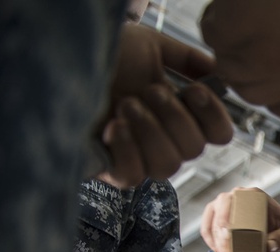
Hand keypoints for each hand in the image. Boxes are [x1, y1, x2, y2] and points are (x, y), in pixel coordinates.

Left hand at [101, 24, 233, 186]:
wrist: (60, 63)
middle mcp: (165, 141)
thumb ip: (188, 59)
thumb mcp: (150, 47)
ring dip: (150, 131)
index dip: (213, 116)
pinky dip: (127, 150)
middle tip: (148, 91)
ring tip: (126, 104)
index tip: (194, 90)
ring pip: (168, 165)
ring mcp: (140, 158)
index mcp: (180, 115)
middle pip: (195, 149)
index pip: (219, 134)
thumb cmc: (104, 55)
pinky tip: (114, 127)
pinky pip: (133, 176)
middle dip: (174, 117)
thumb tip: (218, 72)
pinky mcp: (112, 170)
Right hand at [200, 0, 279, 126]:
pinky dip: (216, 16)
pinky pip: (212, 36)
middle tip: (253, 28)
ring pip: (228, 68)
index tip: (272, 69)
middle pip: (254, 95)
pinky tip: (237, 1)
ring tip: (248, 8)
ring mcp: (269, 55)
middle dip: (245, 65)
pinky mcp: (238, 31)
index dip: (279, 94)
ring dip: (228, 39)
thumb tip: (279, 77)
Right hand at [200, 188, 279, 251]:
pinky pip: (206, 230)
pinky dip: (212, 244)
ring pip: (212, 225)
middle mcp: (236, 196)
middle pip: (221, 216)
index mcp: (254, 195)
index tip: (236, 247)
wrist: (273, 232)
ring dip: (217, 247)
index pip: (238, 207)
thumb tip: (269, 245)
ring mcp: (222, 204)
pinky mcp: (214, 215)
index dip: (234, 227)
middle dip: (223, 241)